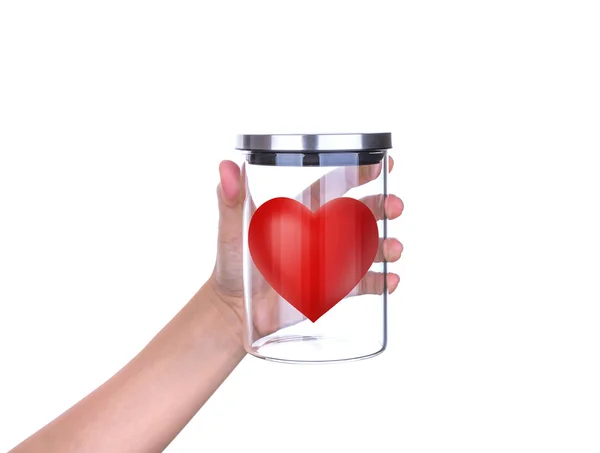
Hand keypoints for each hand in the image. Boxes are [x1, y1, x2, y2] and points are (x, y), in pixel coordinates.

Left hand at [209, 157, 403, 341]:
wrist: (234, 309)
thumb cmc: (232, 265)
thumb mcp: (232, 230)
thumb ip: (230, 200)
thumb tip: (225, 166)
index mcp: (302, 212)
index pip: (334, 186)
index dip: (358, 173)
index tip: (381, 164)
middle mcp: (321, 234)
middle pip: (360, 214)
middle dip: (381, 207)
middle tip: (396, 207)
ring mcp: (329, 262)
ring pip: (367, 248)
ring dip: (386, 245)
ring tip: (395, 248)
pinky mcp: (332, 289)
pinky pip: (362, 284)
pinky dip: (380, 281)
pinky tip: (390, 281)